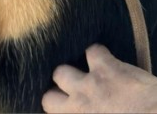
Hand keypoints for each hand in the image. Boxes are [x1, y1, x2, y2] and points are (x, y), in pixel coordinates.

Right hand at [42, 44, 156, 112]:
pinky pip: (93, 50)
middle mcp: (77, 103)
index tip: (64, 106)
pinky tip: (103, 55)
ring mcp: (90, 83)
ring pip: (62, 69)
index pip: (50, 109)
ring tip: (81, 73)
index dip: (56, 107)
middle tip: (70, 90)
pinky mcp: (106, 66)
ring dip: (72, 70)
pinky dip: (97, 53)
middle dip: (58, 90)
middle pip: (50, 93)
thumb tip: (88, 110)